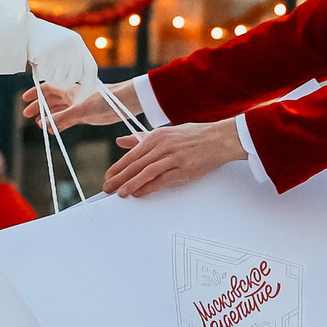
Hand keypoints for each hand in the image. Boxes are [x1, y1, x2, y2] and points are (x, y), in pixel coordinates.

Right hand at [19, 81, 142, 127]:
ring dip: (48, 117)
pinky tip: (52, 131)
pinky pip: (67, 120)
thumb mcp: (82, 109)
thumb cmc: (104, 99)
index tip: (25, 99)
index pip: (47, 88)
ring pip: (58, 110)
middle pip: (50, 100)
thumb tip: (45, 124)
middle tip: (27, 115)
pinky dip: (59, 124)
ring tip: (39, 125)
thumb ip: (63, 117)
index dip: (36, 93)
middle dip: (39, 106)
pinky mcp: (85, 115)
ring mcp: (78, 105)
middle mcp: (72, 96)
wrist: (124, 103)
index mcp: (69, 89)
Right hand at [25, 16, 101, 95]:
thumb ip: (73, 60)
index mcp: (78, 42)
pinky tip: (36, 60)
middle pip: (75, 77)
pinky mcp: (46, 54)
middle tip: (53, 75)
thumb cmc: (42, 40)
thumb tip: (81, 82)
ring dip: (50, 76)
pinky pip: (46, 75)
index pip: (91, 68)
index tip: (82, 96)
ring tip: (43, 62)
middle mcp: (72, 45)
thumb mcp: (63, 45)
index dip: (88, 85)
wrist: (22, 28)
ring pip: (60, 79)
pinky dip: (40, 72)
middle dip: (64, 81)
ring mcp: (60, 50)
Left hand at [102, 120, 245, 197]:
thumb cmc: (194, 136)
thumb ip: (141, 138)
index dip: (118, 167)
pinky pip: (162, 179)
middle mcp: (162, 146)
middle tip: (107, 188)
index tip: (108, 176)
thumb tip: (121, 141)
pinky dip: (149, 187)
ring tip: (120, 193)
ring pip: (146, 172)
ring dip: (131, 183)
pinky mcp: (184, 169)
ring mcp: (173, 157)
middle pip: (135, 164)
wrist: (220, 138)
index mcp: (156, 136)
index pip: (132, 154)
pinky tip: (140, 193)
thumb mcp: (165, 133)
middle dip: (119, 177)